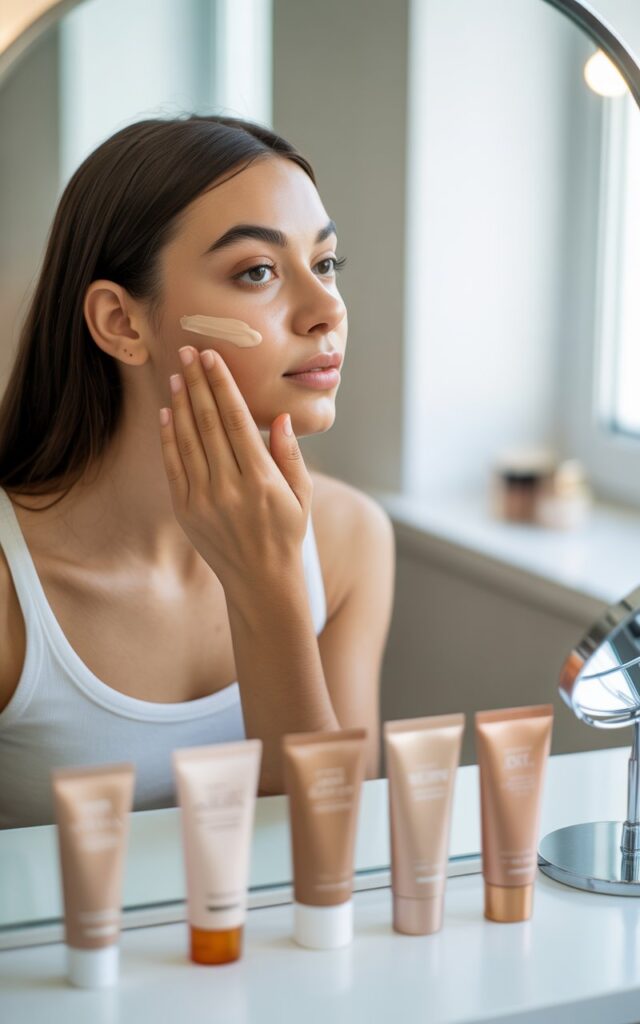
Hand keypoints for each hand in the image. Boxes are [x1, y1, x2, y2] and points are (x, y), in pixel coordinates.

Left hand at [158, 346, 312, 589]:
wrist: (260, 579)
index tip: (212, 358)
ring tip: (178, 375)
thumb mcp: (301, 495)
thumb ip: (290, 455)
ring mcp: (203, 499)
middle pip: (208, 422)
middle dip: (197, 383)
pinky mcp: (185, 510)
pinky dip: (168, 437)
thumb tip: (280, 418)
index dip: (222, 385)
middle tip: (188, 352)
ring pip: (187, 440)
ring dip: (180, 404)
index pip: (237, 420)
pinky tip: (167, 413)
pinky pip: (173, 466)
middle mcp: (229, 487)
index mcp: (261, 479)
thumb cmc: (286, 532)